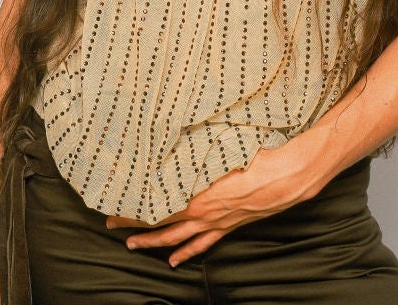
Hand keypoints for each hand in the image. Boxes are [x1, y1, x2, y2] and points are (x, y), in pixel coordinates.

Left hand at [106, 136, 317, 266]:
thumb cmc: (254, 157)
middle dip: (135, 226)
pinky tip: (175, 260)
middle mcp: (203, 213)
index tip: (113, 206)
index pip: (158, 205)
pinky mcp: (228, 227)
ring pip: (178, 239)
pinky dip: (186, 253)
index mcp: (198, 194)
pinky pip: (203, 244)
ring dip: (154, 243)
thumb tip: (173, 138)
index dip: (134, 208)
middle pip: (162, 225)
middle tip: (112, 226)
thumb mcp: (220, 148)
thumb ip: (195, 150)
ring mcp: (215, 223)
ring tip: (134, 246)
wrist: (285, 177)